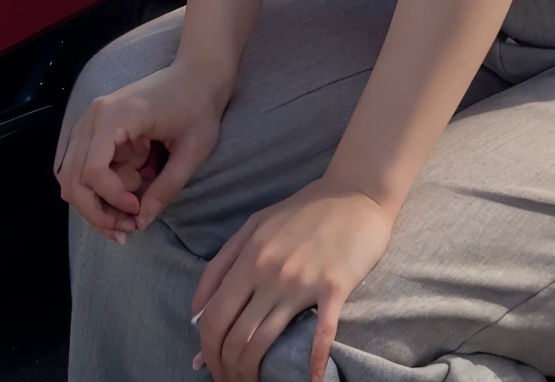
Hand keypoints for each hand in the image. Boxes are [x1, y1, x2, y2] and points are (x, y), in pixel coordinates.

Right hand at [55, 59, 229, 239]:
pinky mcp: (95, 129)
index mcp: (118, 115)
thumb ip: (166, 188)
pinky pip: (82, 168)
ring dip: (96, 202)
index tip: (138, 209)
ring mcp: (91, 121)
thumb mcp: (193, 150)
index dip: (111, 198)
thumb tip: (140, 222)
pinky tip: (127, 194)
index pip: (92, 169)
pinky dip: (98, 188)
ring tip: (131, 211)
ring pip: (72, 177)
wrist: (198, 74)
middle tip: (127, 228)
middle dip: (98, 210)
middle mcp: (95, 116)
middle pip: (73, 178)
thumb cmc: (200, 106)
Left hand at [190, 179, 393, 381]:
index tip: (211, 366)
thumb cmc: (305, 208)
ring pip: (264, 341)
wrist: (357, 191)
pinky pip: (321, 333)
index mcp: (249, 255)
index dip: (207, 350)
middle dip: (226, 369)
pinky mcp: (334, 287)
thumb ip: (223, 263)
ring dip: (252, 373)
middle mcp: (270, 271)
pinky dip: (314, 362)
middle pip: (234, 336)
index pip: (213, 317)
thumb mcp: (256, 224)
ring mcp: (302, 281)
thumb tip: (197, 313)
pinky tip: (312, 379)